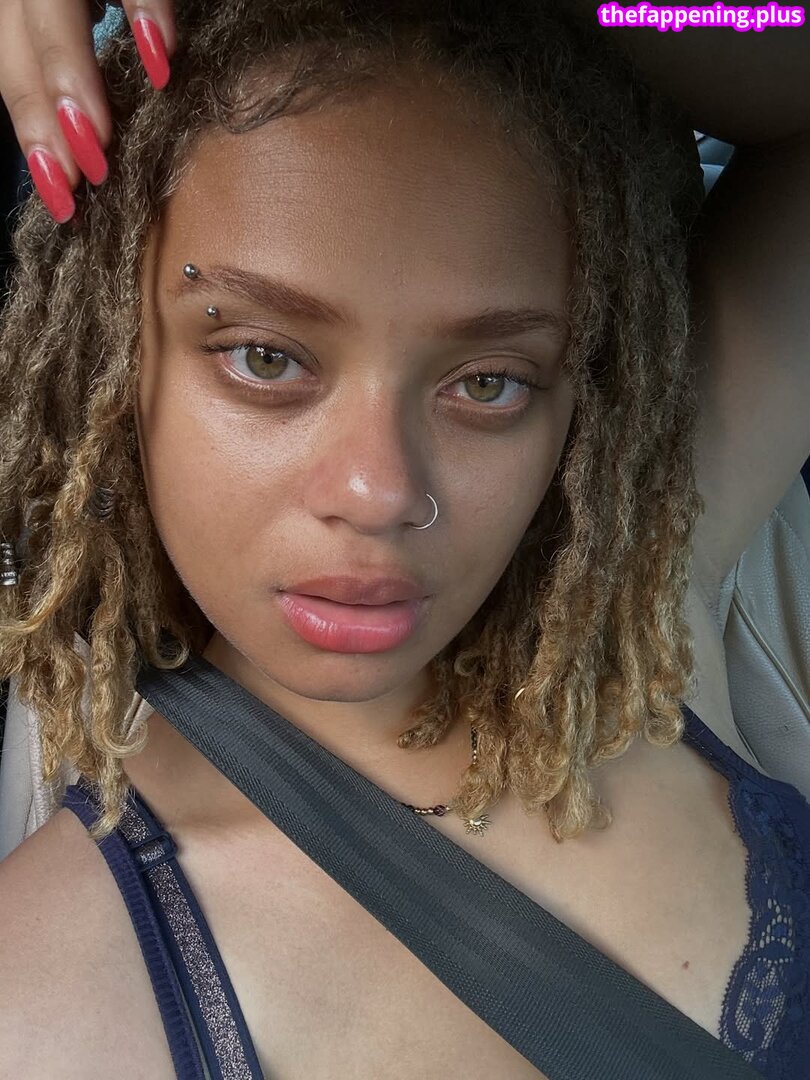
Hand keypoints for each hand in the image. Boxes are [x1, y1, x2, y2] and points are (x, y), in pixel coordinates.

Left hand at [0, 0, 175, 222]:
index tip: (61, 191)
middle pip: (17, 38)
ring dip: (74, 72)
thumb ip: (64, 63)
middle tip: (80, 177)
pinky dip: (145, 7)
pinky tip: (161, 58)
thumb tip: (82, 142)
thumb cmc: (87, 9)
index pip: (8, 63)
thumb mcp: (61, 27)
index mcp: (11, 4)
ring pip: (51, 3)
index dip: (32, 124)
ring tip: (100, 137)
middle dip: (45, 110)